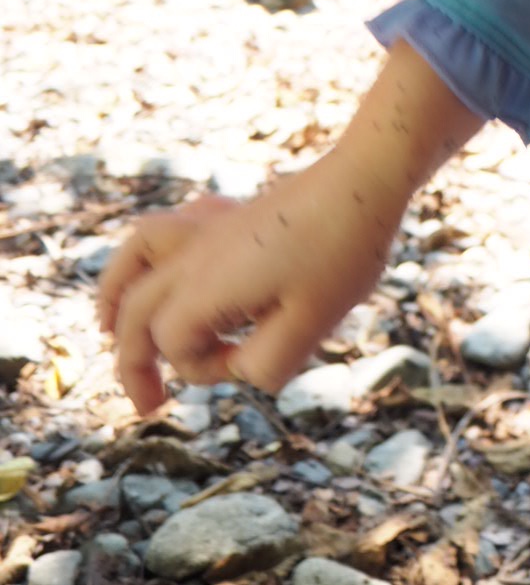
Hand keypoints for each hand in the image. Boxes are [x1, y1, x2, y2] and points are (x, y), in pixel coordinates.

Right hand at [96, 151, 404, 415]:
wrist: (367, 175)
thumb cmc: (343, 251)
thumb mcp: (311, 326)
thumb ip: (265, 366)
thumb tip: (241, 370)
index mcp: (207, 287)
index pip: (174, 347)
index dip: (205, 369)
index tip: (253, 358)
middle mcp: (196, 255)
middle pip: (136, 311)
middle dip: (133, 362)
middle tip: (150, 408)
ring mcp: (211, 227)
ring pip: (137, 255)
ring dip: (118, 294)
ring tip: (106, 328)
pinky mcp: (233, 212)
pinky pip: (174, 227)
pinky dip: (152, 252)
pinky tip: (165, 262)